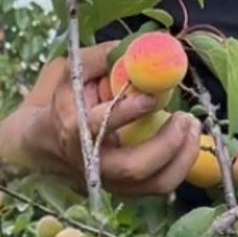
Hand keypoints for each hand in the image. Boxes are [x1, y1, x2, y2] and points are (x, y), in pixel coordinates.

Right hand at [0, 42, 202, 196]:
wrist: (44, 141)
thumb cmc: (64, 99)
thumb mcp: (74, 70)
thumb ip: (102, 57)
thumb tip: (141, 45)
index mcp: (73, 127)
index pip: (100, 125)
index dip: (128, 112)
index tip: (153, 96)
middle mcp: (90, 162)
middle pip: (134, 167)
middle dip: (167, 144)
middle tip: (186, 117)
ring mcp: (109, 181)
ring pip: (154, 184)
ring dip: (183, 157)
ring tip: (193, 125)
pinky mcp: (125, 191)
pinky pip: (161, 186)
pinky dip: (182, 164)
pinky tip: (188, 140)